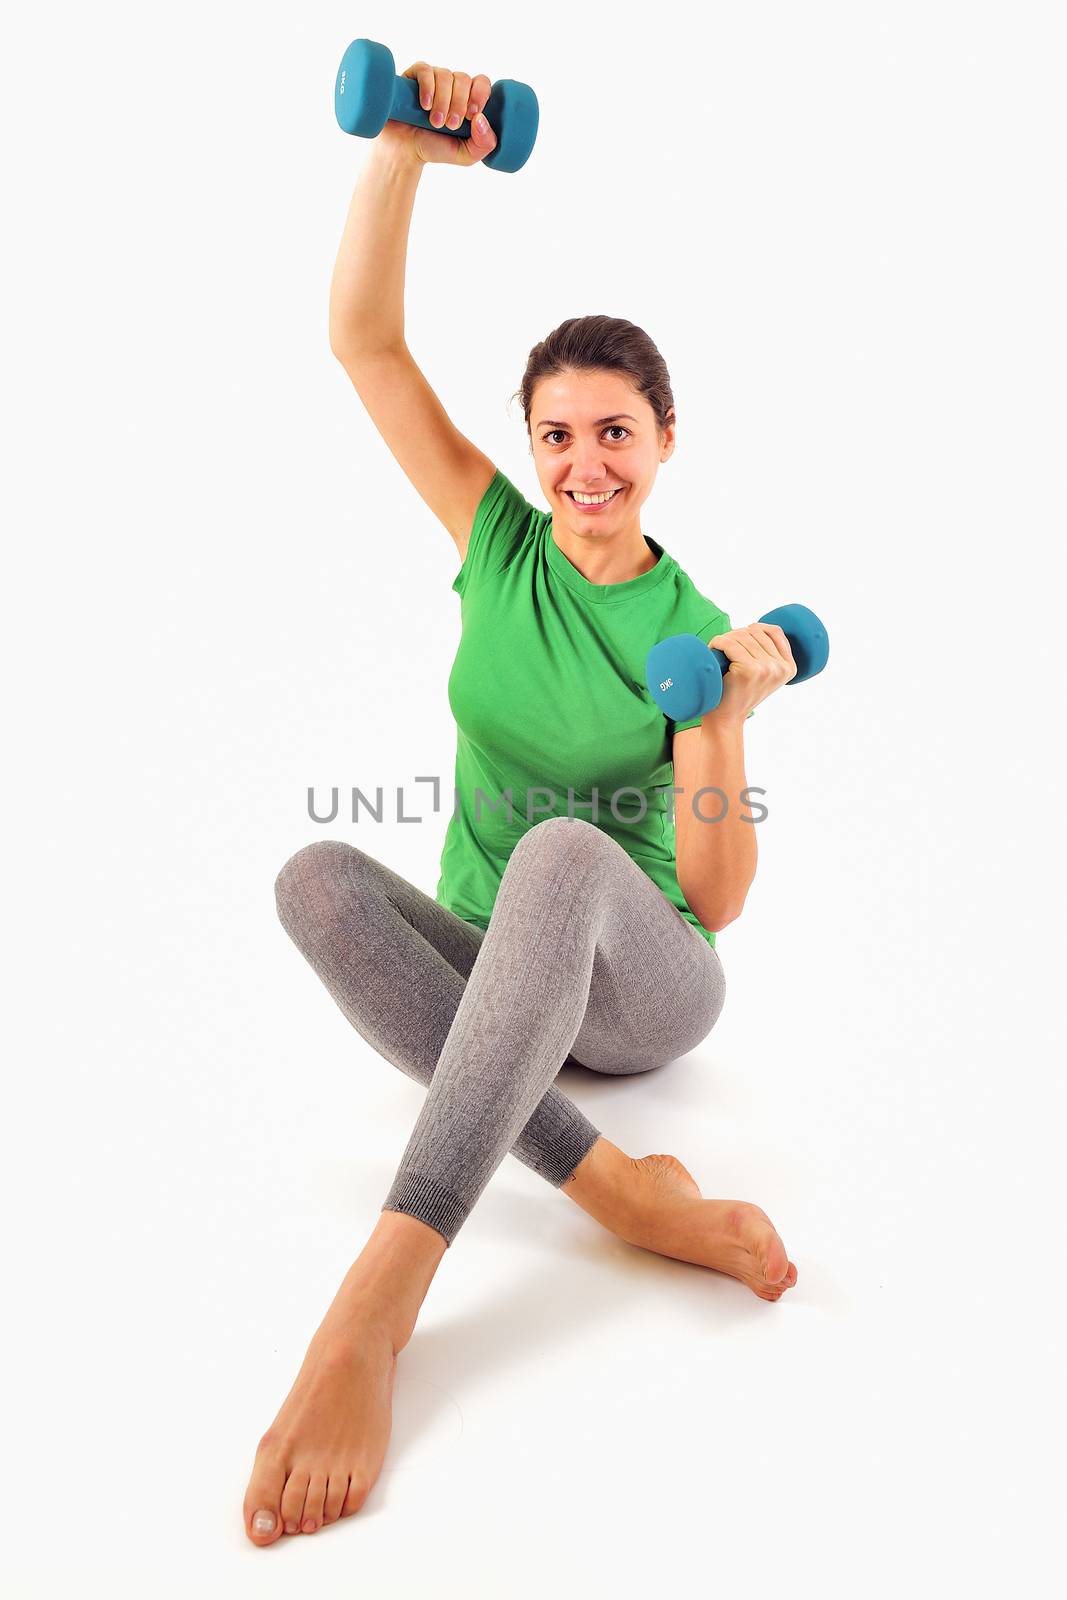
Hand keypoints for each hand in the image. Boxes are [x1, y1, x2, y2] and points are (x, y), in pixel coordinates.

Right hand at [379, 60, 497, 166]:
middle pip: (463, 79)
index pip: (481, 82)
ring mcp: (433, 79)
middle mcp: (451, 85)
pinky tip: (425, 106)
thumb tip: (482, 118)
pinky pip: (425, 71)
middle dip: (458, 104)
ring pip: (445, 75)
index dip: (479, 94)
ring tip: (435, 122)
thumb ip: (483, 143)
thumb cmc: (434, 148)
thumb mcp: (466, 155)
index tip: (472, 116)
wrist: (404, 150)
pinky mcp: (414, 76)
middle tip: (450, 125)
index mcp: (467, 98)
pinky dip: (428, 88)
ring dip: (442, 101)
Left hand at [705, 623, 796, 722]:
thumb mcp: (765, 675)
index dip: (754, 629)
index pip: (774, 631)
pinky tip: (713, 649)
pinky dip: (718, 642)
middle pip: (755, 632)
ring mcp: (765, 668)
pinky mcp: (748, 670)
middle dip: (736, 635)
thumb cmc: (740, 694)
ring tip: (718, 651)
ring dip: (725, 639)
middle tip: (724, 648)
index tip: (740, 639)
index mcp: (789, 668)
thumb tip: (755, 627)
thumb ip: (769, 655)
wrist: (726, 719)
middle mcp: (781, 668)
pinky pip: (730, 644)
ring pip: (741, 636)